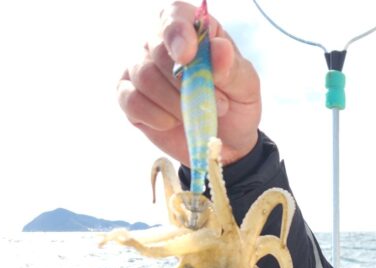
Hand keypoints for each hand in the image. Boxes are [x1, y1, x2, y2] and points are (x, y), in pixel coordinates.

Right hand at [118, 2, 260, 164]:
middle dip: (186, 83)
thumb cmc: (236, 105)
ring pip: (145, 77)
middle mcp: (160, 43)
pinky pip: (132, 102)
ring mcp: (141, 69)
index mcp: (192, 30)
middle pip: (157, 50)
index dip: (178, 33)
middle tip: (218, 104)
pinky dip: (158, 117)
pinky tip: (174, 122)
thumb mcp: (246, 87)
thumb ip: (232, 67)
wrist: (227, 143)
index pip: (175, 16)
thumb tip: (220, 48)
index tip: (188, 57)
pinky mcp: (129, 97)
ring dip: (175, 103)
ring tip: (199, 116)